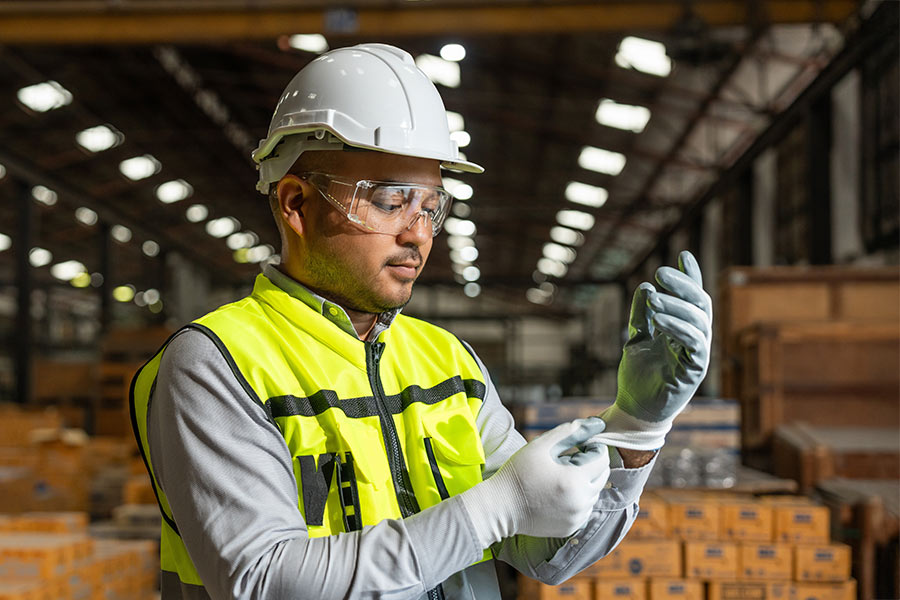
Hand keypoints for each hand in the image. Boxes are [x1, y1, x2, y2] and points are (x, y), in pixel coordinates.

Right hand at [459, 418, 609, 545]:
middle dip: (591, 464)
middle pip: (602, 476)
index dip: (592, 447)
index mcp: (575, 480)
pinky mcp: (572, 527)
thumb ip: (570, 432)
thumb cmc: (519, 473)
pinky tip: (557, 493)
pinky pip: (585, 509)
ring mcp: (577, 517)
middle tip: (567, 460)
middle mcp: (581, 502)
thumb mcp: (541, 446)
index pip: (602, 458)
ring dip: (584, 481)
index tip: (577, 446)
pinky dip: (578, 499)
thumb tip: (597, 424)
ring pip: (594, 493)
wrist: (501, 507)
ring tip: (559, 477)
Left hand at [598, 251, 711, 449]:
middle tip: (660, 271)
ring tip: (654, 297)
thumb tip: (646, 286)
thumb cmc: (638, 376)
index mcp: (683, 329)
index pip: (692, 298)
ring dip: (676, 305)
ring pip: (699, 321)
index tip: (683, 255)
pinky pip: (695, 344)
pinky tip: (659, 319)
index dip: (690, 276)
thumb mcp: (636, 338)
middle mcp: (695, 339)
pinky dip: (678, 327)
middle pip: (700, 303)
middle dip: (683, 284)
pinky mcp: (695, 370)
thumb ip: (641, 315)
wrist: (634, 408)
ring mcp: (698, 354)